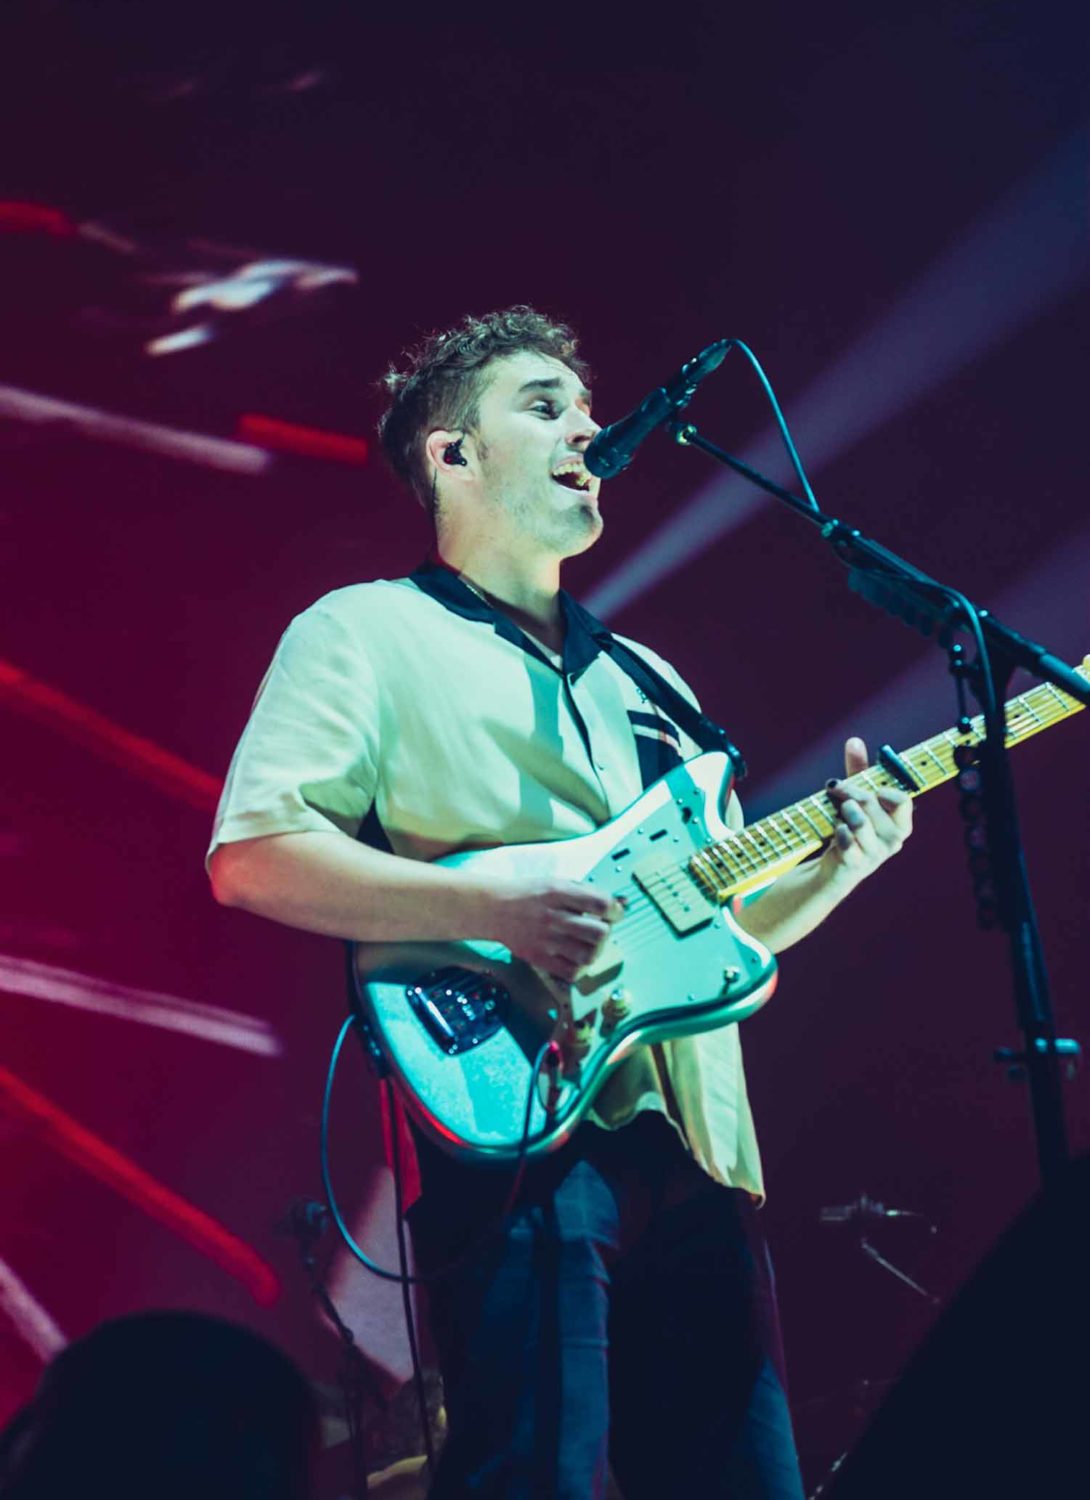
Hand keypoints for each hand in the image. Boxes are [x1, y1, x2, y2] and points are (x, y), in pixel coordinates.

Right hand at [487, 876, 623, 983]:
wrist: (494, 909)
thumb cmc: (530, 895)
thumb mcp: (557, 882)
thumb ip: (586, 892)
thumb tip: (619, 904)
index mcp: (559, 893)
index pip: (601, 904)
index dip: (615, 911)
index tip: (614, 913)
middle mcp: (553, 917)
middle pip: (599, 933)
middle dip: (606, 932)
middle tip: (599, 929)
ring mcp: (546, 940)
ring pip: (588, 956)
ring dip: (595, 951)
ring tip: (587, 944)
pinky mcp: (539, 958)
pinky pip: (571, 972)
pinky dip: (579, 967)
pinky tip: (574, 957)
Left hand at [823, 736, 912, 886]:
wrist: (833, 867)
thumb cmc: (850, 827)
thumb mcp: (856, 798)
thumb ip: (858, 770)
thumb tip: (854, 741)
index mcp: (900, 824)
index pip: (902, 801)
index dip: (883, 790)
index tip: (870, 788)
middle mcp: (892, 841)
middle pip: (871, 804)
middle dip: (850, 792)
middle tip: (836, 789)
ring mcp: (875, 855)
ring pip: (859, 822)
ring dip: (843, 811)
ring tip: (838, 812)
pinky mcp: (855, 865)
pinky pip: (847, 841)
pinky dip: (838, 831)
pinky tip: (836, 830)